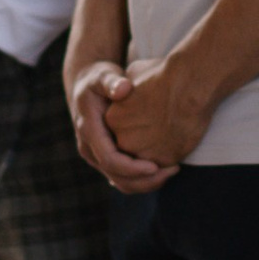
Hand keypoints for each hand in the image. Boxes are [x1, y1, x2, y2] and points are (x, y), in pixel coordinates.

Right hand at [70, 58, 176, 193]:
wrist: (85, 86)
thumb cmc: (98, 79)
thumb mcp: (103, 75)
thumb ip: (112, 82)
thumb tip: (123, 89)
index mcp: (89, 130)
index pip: (109, 159)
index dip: (132, 167)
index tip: (156, 165)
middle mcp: (89, 148)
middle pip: (117, 177)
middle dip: (145, 180)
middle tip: (173, 171)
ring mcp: (96, 156)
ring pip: (121, 182)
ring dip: (146, 183)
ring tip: (172, 172)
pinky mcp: (106, 159)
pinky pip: (123, 178)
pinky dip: (142, 180)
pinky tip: (163, 170)